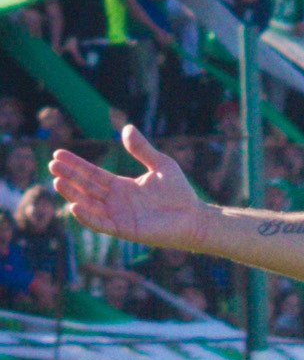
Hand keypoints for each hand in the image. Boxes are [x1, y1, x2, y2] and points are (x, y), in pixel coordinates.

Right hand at [49, 126, 206, 251]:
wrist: (194, 216)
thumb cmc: (179, 191)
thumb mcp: (160, 164)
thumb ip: (142, 149)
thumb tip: (126, 128)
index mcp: (121, 187)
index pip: (92, 174)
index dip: (75, 165)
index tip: (58, 154)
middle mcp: (116, 202)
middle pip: (86, 188)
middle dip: (69, 177)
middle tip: (52, 165)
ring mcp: (119, 216)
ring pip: (89, 205)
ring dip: (72, 195)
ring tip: (57, 181)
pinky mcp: (125, 230)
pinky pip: (101, 224)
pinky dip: (87, 217)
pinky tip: (74, 207)